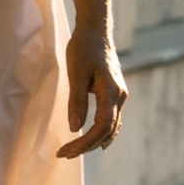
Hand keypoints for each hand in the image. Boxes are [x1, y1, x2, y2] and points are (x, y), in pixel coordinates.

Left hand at [58, 27, 126, 160]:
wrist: (96, 31)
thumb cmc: (84, 48)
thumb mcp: (76, 73)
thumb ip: (77, 101)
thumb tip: (75, 128)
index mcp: (112, 92)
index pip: (102, 127)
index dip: (85, 142)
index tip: (66, 150)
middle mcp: (119, 96)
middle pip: (107, 132)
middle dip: (86, 146)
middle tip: (63, 154)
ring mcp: (119, 96)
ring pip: (111, 128)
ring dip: (93, 141)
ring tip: (72, 150)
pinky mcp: (114, 94)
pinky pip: (111, 119)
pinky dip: (101, 133)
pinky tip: (90, 140)